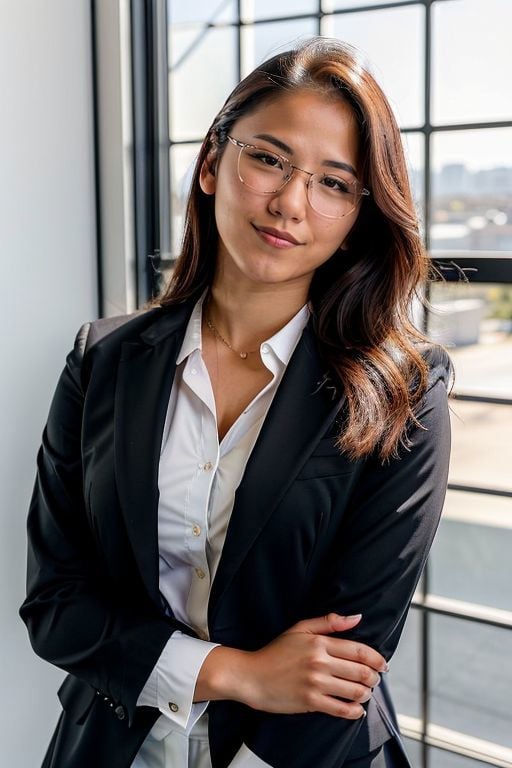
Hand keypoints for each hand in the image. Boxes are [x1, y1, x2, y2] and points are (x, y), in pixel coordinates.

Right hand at [237, 613, 386, 718]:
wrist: (252, 676)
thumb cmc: (275, 652)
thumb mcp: (300, 629)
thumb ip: (329, 622)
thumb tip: (356, 617)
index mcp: (319, 643)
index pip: (360, 651)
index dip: (377, 659)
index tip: (383, 665)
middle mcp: (320, 662)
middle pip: (362, 672)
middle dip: (374, 677)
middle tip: (373, 679)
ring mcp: (315, 683)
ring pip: (355, 691)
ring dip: (366, 694)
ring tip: (364, 692)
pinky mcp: (310, 702)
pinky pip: (342, 709)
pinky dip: (354, 711)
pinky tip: (355, 709)